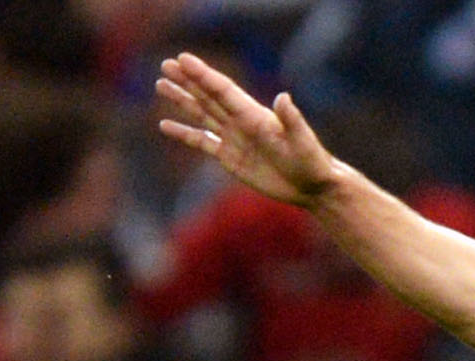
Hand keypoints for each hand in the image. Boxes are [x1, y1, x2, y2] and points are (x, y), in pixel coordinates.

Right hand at [155, 52, 339, 207]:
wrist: (313, 187)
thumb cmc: (312, 163)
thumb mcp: (303, 141)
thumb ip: (292, 120)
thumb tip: (283, 97)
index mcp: (255, 115)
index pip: (224, 91)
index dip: (203, 75)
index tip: (183, 59)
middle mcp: (242, 123)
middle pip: (209, 97)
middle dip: (188, 80)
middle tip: (166, 63)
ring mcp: (235, 139)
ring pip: (202, 114)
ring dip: (182, 100)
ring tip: (161, 84)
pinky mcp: (230, 157)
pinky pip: (202, 142)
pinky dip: (184, 133)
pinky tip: (165, 125)